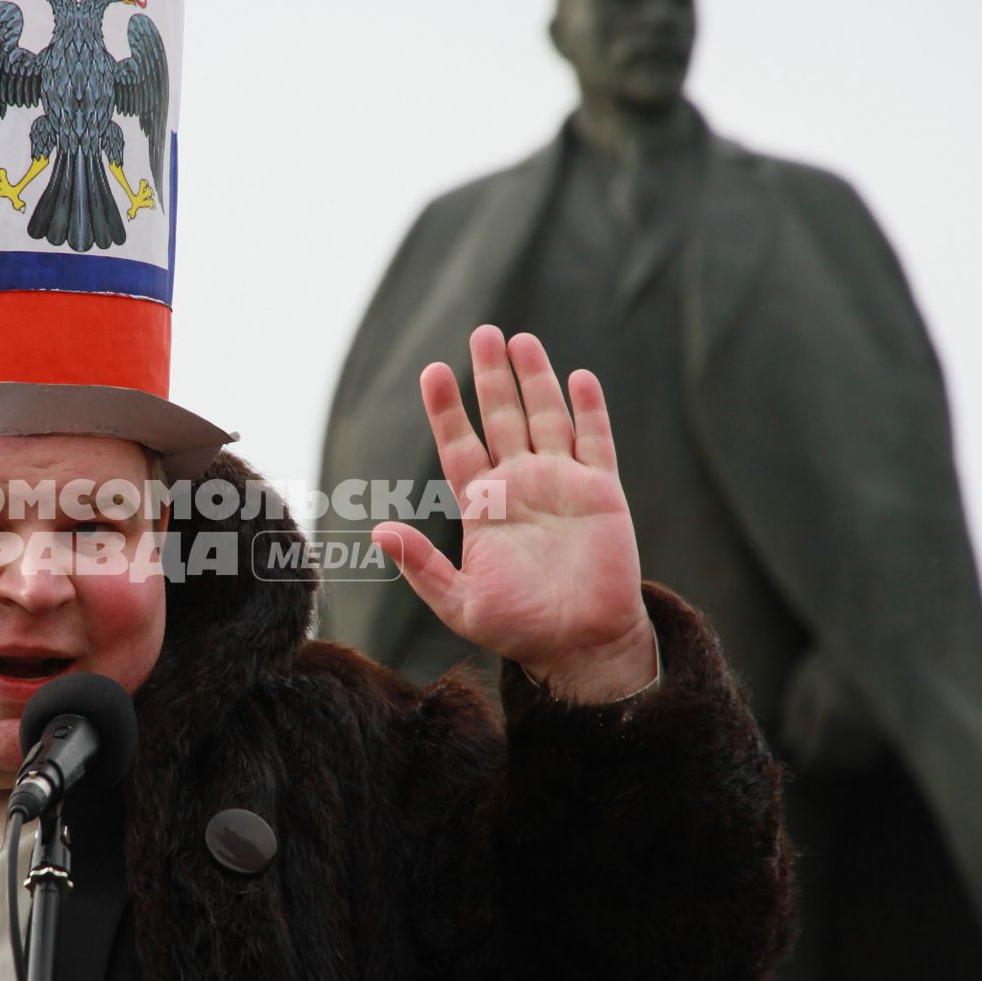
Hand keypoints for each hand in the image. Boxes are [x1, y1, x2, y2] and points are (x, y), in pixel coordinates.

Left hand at [372, 325, 656, 702]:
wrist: (581, 648)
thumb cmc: (520, 630)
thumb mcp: (460, 604)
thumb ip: (422, 566)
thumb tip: (379, 531)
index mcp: (483, 507)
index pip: (460, 445)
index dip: (447, 409)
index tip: (433, 371)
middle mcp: (520, 486)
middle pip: (503, 418)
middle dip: (492, 377)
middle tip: (482, 332)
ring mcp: (562, 484)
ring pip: (546, 418)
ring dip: (535, 379)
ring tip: (520, 340)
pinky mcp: (602, 493)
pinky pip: (595, 441)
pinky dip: (588, 409)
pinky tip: (578, 376)